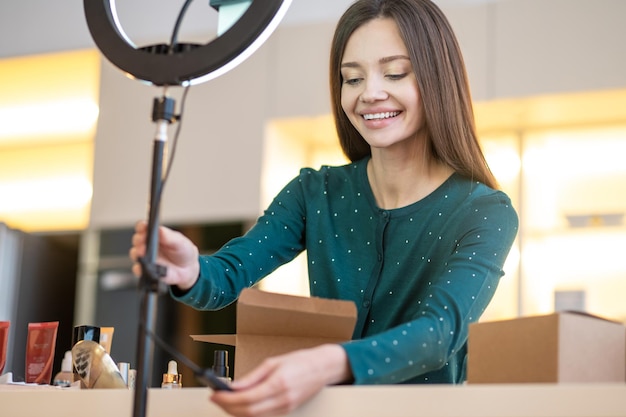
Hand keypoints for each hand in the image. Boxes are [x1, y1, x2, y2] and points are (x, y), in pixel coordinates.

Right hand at [128, 220, 199, 290]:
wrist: (188, 269)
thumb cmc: (183, 252)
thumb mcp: (180, 242)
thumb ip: (170, 236)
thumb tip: (160, 229)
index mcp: (155, 234)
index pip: (143, 227)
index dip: (141, 226)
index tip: (143, 227)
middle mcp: (147, 245)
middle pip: (137, 240)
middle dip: (139, 240)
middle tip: (143, 243)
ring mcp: (145, 257)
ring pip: (135, 254)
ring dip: (137, 254)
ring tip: (144, 255)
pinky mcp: (145, 270)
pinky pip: (138, 270)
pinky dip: (140, 269)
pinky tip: (146, 268)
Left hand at [211, 344, 351, 416]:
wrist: (322, 368)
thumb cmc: (300, 361)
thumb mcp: (272, 363)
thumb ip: (252, 377)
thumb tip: (234, 386)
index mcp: (278, 384)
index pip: (247, 398)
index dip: (227, 399)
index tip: (216, 395)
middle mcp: (282, 399)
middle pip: (248, 412)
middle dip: (228, 408)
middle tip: (216, 399)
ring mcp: (285, 408)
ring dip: (237, 412)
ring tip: (226, 401)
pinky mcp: (287, 410)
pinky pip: (263, 416)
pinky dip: (249, 413)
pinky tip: (242, 405)